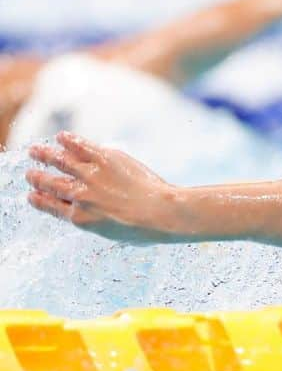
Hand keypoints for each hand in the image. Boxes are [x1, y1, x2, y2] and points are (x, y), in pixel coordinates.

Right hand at [26, 132, 181, 242]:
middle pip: (51, 184)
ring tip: (35, 150)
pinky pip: (81, 147)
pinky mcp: (105, 159)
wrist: (162, 212)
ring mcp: (91, 176)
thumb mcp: (112, 233)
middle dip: (37, 178)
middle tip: (30, 174)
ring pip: (60, 162)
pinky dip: (69, 140)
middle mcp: (80, 197)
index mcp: (81, 219)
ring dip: (45, 155)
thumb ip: (98, 222)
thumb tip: (96, 217)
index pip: (51, 207)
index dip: (39, 200)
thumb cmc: (145, 229)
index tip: (31, 195)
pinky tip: (62, 137)